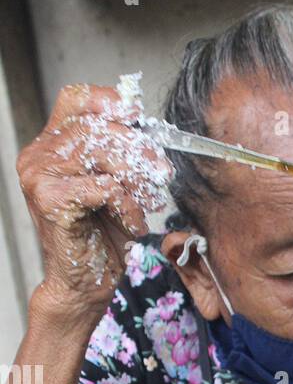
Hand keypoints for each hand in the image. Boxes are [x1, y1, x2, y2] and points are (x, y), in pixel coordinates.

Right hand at [17, 82, 172, 328]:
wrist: (85, 284)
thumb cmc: (102, 237)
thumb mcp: (116, 185)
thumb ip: (121, 154)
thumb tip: (147, 129)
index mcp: (51, 145)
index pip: (76, 100)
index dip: (108, 101)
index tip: (138, 116)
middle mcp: (38, 156)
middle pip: (94, 126)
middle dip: (137, 147)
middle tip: (162, 170)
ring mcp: (39, 176)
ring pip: (99, 153)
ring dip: (134, 178)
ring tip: (147, 202)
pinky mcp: (50, 200)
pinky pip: (103, 187)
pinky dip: (127, 205)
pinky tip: (132, 224)